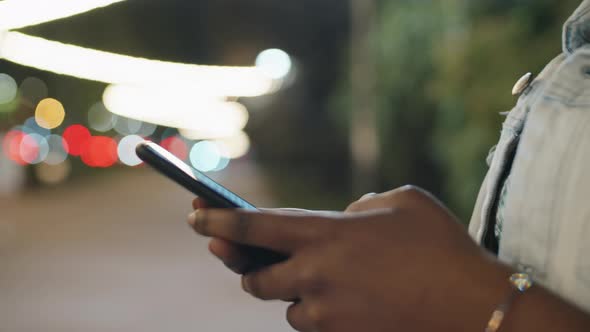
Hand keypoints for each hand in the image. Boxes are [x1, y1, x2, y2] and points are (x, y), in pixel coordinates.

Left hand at [189, 186, 510, 331]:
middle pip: (253, 278)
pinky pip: (315, 325)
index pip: (252, 226)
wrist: (474, 308)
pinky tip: (351, 300)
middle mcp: (315, 275)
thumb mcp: (401, 202)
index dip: (217, 220)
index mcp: (324, 233)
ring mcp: (326, 313)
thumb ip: (360, 207)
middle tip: (252, 261)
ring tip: (323, 280)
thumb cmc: (441, 246)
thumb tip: (342, 218)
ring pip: (287, 307)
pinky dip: (321, 311)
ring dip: (295, 294)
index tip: (194, 215)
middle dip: (249, 270)